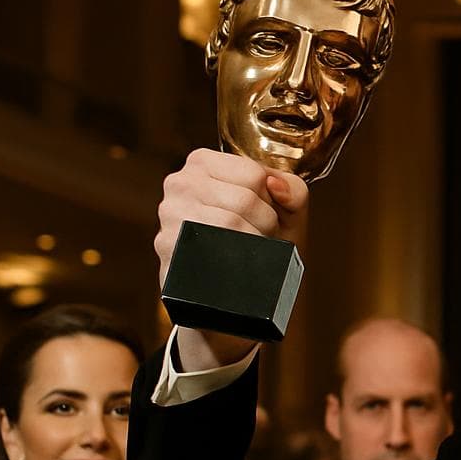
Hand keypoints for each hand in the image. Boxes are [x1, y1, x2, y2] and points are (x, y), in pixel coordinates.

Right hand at [155, 148, 308, 369]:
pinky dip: (237, 259)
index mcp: (203, 163)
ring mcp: (170, 216)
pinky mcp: (167, 248)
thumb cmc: (258, 240)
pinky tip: (233, 262)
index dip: (270, 199)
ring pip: (231, 223)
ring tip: (246, 249)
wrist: (235, 296)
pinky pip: (214, 248)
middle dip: (264, 223)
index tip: (262, 211)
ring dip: (253, 243)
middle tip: (256, 236)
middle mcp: (179, 184)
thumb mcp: (282, 208)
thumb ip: (292, 188)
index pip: (254, 173)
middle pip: (246, 199)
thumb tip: (276, 186)